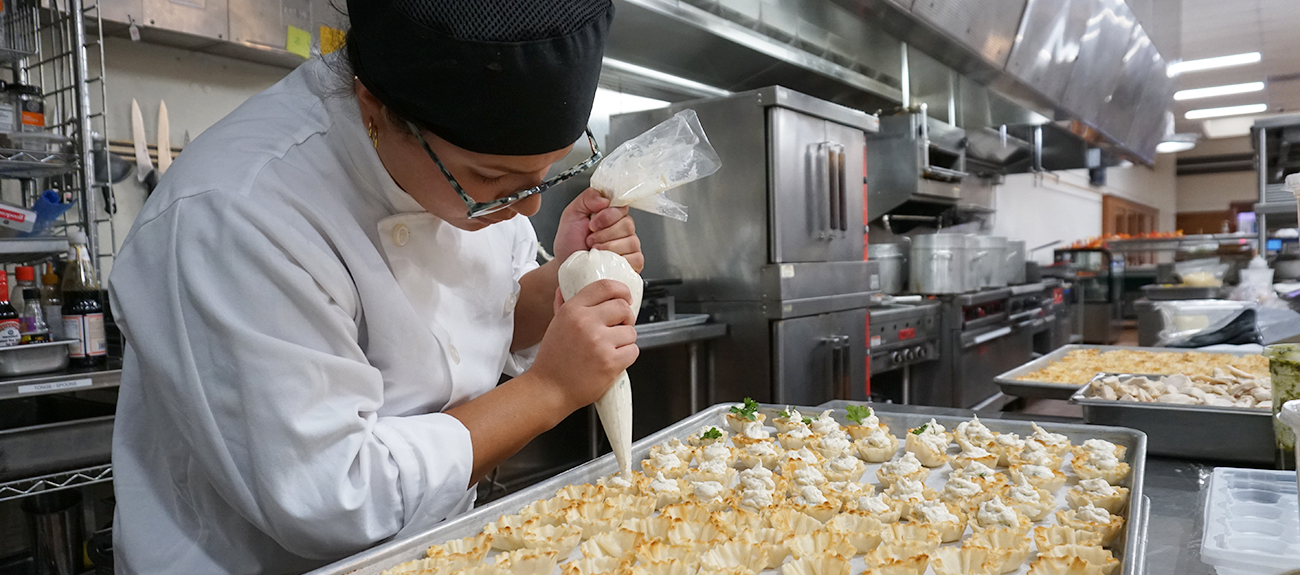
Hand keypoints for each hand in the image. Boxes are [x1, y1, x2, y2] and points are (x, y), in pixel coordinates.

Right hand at [528, 280, 638, 410]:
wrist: (548, 389)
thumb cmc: (552, 360)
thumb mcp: (554, 325)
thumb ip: (562, 305)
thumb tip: (564, 289)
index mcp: (572, 310)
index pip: (605, 286)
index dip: (621, 290)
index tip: (626, 296)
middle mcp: (586, 323)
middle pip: (623, 307)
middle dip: (626, 317)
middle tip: (620, 327)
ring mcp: (599, 342)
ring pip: (631, 331)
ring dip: (626, 340)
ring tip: (612, 348)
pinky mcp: (610, 362)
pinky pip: (633, 351)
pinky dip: (627, 356)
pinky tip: (614, 360)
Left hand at [553, 188, 643, 271]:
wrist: (566, 263)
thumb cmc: (570, 242)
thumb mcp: (572, 214)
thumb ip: (587, 198)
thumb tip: (605, 199)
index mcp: (612, 214)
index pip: (622, 207)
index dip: (607, 216)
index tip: (592, 224)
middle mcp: (623, 228)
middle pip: (627, 224)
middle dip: (604, 234)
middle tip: (590, 239)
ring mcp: (630, 245)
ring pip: (631, 242)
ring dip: (608, 247)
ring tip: (595, 250)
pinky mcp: (633, 262)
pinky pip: (636, 259)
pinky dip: (618, 260)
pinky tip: (607, 261)